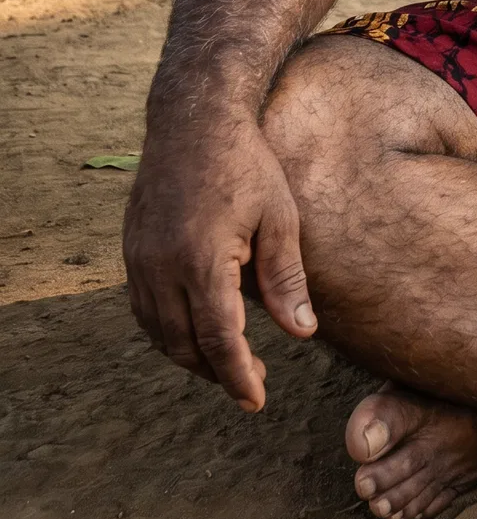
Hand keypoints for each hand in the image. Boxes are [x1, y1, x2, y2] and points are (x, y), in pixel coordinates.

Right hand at [123, 108, 315, 410]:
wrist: (192, 118)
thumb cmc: (245, 163)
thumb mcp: (279, 216)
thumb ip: (287, 277)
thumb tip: (302, 333)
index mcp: (202, 258)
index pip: (218, 338)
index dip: (237, 376)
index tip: (256, 401)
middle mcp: (162, 266)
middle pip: (184, 344)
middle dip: (217, 372)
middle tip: (254, 384)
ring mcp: (140, 260)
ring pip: (159, 332)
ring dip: (190, 356)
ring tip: (228, 362)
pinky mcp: (131, 252)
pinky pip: (144, 309)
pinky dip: (168, 332)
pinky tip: (196, 331)